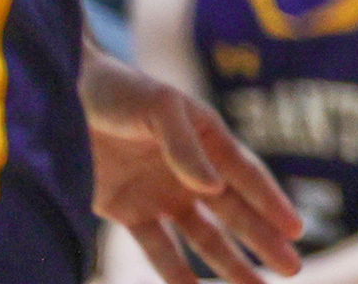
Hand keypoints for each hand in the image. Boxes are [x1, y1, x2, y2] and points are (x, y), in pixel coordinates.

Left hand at [84, 46, 301, 283]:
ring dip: (229, 263)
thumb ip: (185, 147)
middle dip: (263, 241)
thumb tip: (213, 189)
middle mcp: (193, 170)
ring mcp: (163, 193)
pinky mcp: (129, 211)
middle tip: (292, 268)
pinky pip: (157, 247)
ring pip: (204, 237)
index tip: (294, 230)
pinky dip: (174, 272)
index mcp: (210, 138)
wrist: (63, 98)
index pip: (247, 177)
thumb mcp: (160, 107)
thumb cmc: (121, 91)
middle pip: (235, 213)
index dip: (272, 203)